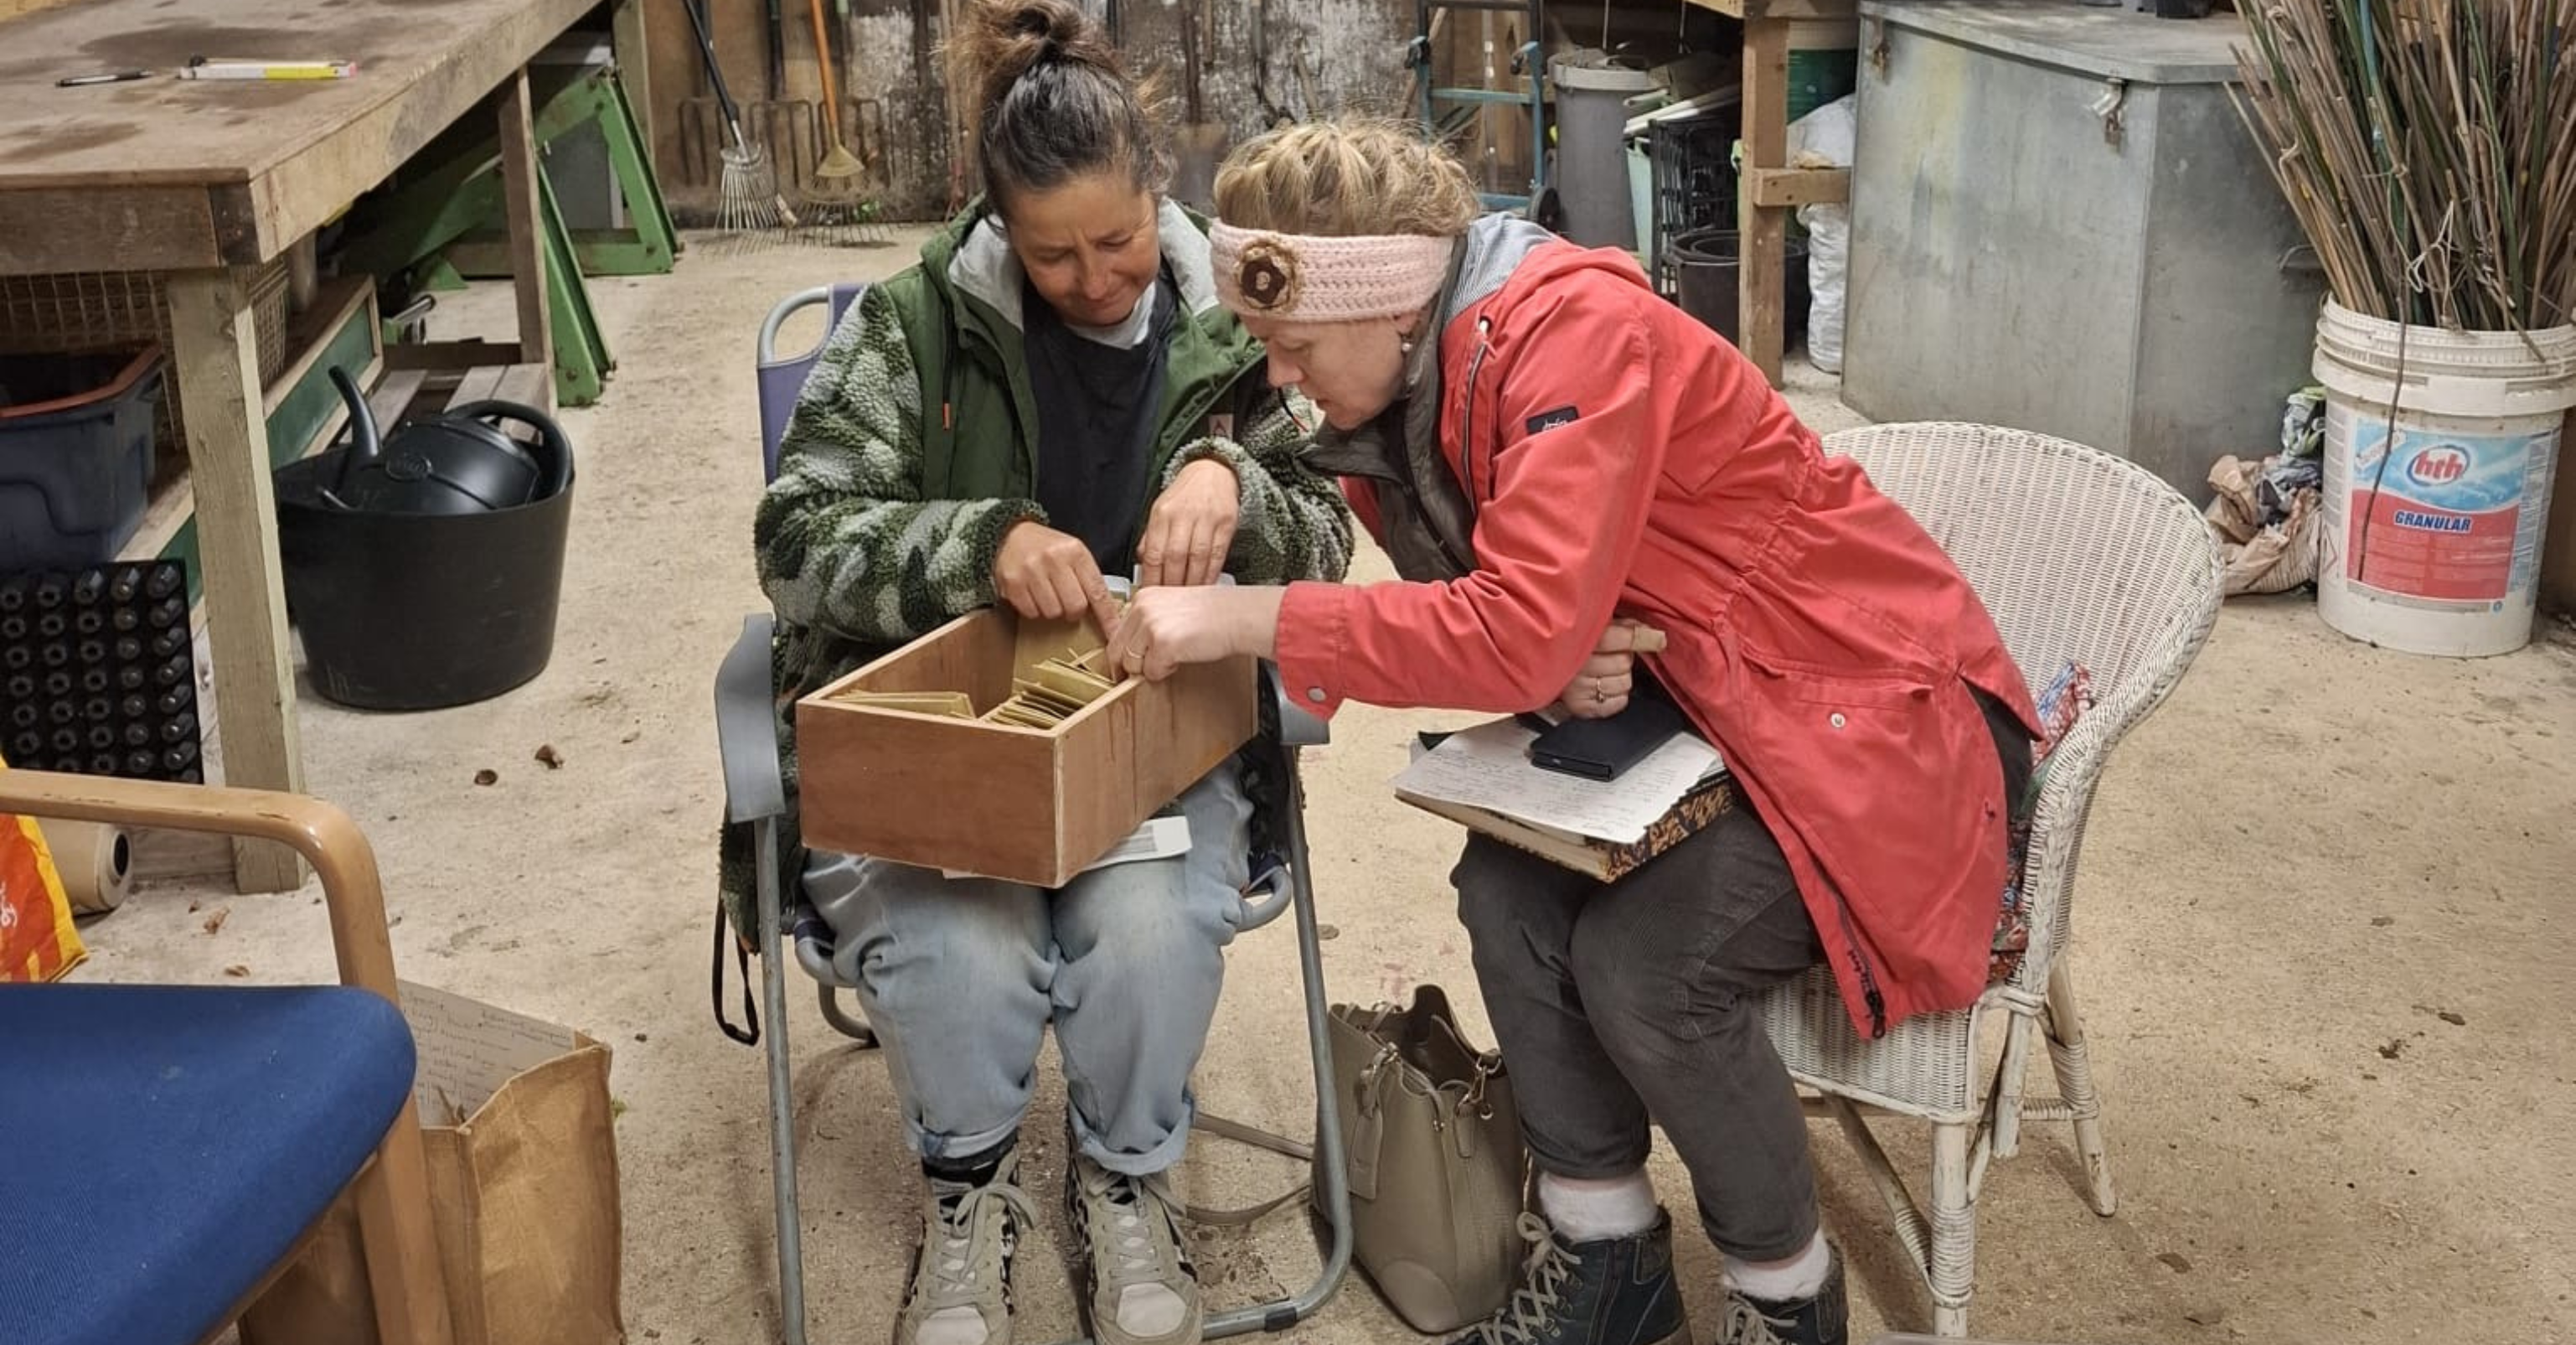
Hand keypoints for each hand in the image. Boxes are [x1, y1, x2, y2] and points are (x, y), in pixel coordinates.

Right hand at [994, 521, 1121, 633]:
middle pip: (1075, 606)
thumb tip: (1109, 614)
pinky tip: (1033, 594)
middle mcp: (1053, 559)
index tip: (1114, 633)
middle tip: (1068, 601)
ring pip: (1053, 612)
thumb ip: (1090, 580)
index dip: (1107, 617)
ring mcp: (1031, 571)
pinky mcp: (1013, 583)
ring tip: (1048, 594)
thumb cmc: (1048, 548)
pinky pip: (1031, 612)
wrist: (1013, 534)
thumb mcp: (1075, 554)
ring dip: (1053, 610)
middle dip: (1074, 611)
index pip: (1097, 591)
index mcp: (1075, 552)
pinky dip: (1034, 609)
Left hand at [1105, 585, 1284, 681]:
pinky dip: (1166, 672)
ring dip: (1151, 668)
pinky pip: (1152, 673)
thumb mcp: (1174, 608)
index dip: (1124, 653)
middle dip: (1131, 666)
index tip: (1128, 664)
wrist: (1239, 615)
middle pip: (1118, 650)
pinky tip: (1182, 658)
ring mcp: (1151, 626)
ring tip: (1174, 657)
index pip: (1118, 632)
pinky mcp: (1163, 645)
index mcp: (1144, 597)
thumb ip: (1151, 622)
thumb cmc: (1215, 613)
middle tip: (1148, 670)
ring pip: (1133, 664)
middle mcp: (1143, 609)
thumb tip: (1133, 648)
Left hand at [1137, 458, 1240, 588]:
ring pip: (1197, 558)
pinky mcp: (1226, 523)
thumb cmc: (1184, 496)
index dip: (1151, 579)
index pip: (1154, 553)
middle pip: (1175, 557)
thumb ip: (1151, 538)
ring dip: (1192, 583)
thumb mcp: (1160, 511)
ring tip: (1187, 600)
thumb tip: (1143, 567)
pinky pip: (1218, 554)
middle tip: (1169, 604)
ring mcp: (1206, 518)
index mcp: (1162, 514)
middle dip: (1171, 585)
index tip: (1149, 596)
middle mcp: (1183, 515)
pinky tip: (1205, 586)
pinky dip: (1211, 573)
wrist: (1212, 472)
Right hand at [1555, 620, 1644, 719]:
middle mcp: (1577, 663)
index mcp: (1580, 636)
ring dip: (1621, 677)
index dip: (1644, 638)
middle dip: (1625, 657)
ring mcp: (1577, 687)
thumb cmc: (1576, 641)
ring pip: (1624, 684)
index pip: (1623, 638)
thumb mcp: (1598, 624)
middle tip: (1612, 654)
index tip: (1657, 639)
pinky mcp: (1581, 706)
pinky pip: (1618, 703)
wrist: (1547, 664)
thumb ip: (1624, 625)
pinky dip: (1617, 696)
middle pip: (1624, 662)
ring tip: (1605, 671)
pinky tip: (1605, 687)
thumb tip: (1652, 633)